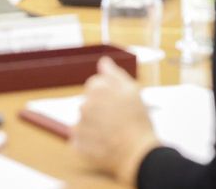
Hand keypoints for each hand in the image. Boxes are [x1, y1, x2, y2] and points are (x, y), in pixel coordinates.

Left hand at [73, 57, 159, 183]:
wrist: (137, 153)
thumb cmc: (138, 121)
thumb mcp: (132, 91)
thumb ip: (114, 74)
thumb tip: (103, 62)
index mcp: (97, 89)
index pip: (95, 84)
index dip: (109, 94)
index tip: (119, 104)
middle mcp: (84, 105)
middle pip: (89, 101)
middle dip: (100, 108)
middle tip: (118, 119)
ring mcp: (79, 125)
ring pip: (85, 120)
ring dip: (95, 124)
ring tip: (113, 132)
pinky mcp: (77, 143)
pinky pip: (81, 138)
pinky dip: (90, 140)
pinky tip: (105, 143)